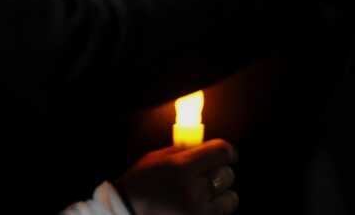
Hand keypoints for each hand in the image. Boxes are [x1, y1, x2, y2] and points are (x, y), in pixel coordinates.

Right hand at [116, 139, 237, 214]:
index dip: (226, 151)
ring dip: (221, 195)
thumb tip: (204, 145)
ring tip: (205, 194)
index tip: (225, 153)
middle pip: (228, 175)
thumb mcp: (155, 159)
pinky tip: (198, 207)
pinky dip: (213, 210)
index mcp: (181, 168)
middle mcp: (193, 191)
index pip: (221, 152)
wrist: (124, 214)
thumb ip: (181, 151)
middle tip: (208, 174)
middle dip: (220, 171)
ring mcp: (198, 213)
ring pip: (230, 199)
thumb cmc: (138, 185)